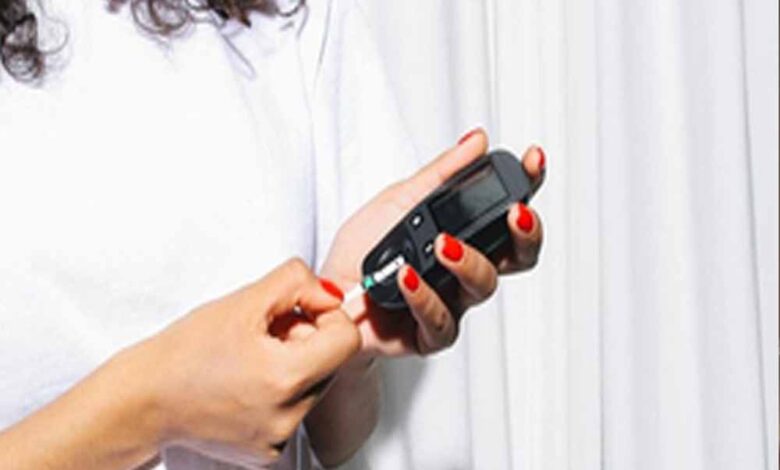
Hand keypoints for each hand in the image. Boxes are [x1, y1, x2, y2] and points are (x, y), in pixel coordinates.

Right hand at [134, 258, 359, 467]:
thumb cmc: (183, 353)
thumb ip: (295, 282)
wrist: (143, 400)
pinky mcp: (267, 451)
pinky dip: (280, 389)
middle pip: (332, 362)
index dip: (326, 315)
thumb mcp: (244, 300)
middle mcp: (288, 416)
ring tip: (253, 356)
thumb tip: (328, 292)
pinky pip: (294, 409)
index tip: (300, 310)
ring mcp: (278, 437)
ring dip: (294, 363)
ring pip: (315, 384)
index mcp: (285, 378)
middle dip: (306, 338)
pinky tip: (247, 380)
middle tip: (267, 331)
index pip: (347, 339)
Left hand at [321, 129, 544, 356]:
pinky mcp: (428, 334)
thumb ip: (440, 174)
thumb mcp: (398, 200)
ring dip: (468, 261)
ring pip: (483, 286)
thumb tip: (476, 141)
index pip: (507, 212)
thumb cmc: (362, 254)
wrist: (325, 296)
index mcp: (462, 236)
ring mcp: (450, 301)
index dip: (528, 187)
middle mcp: (463, 270)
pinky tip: (409, 276)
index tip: (533, 160)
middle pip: (516, 257)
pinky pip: (441, 321)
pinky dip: (424, 296)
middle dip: (525, 233)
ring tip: (443, 244)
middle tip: (515, 214)